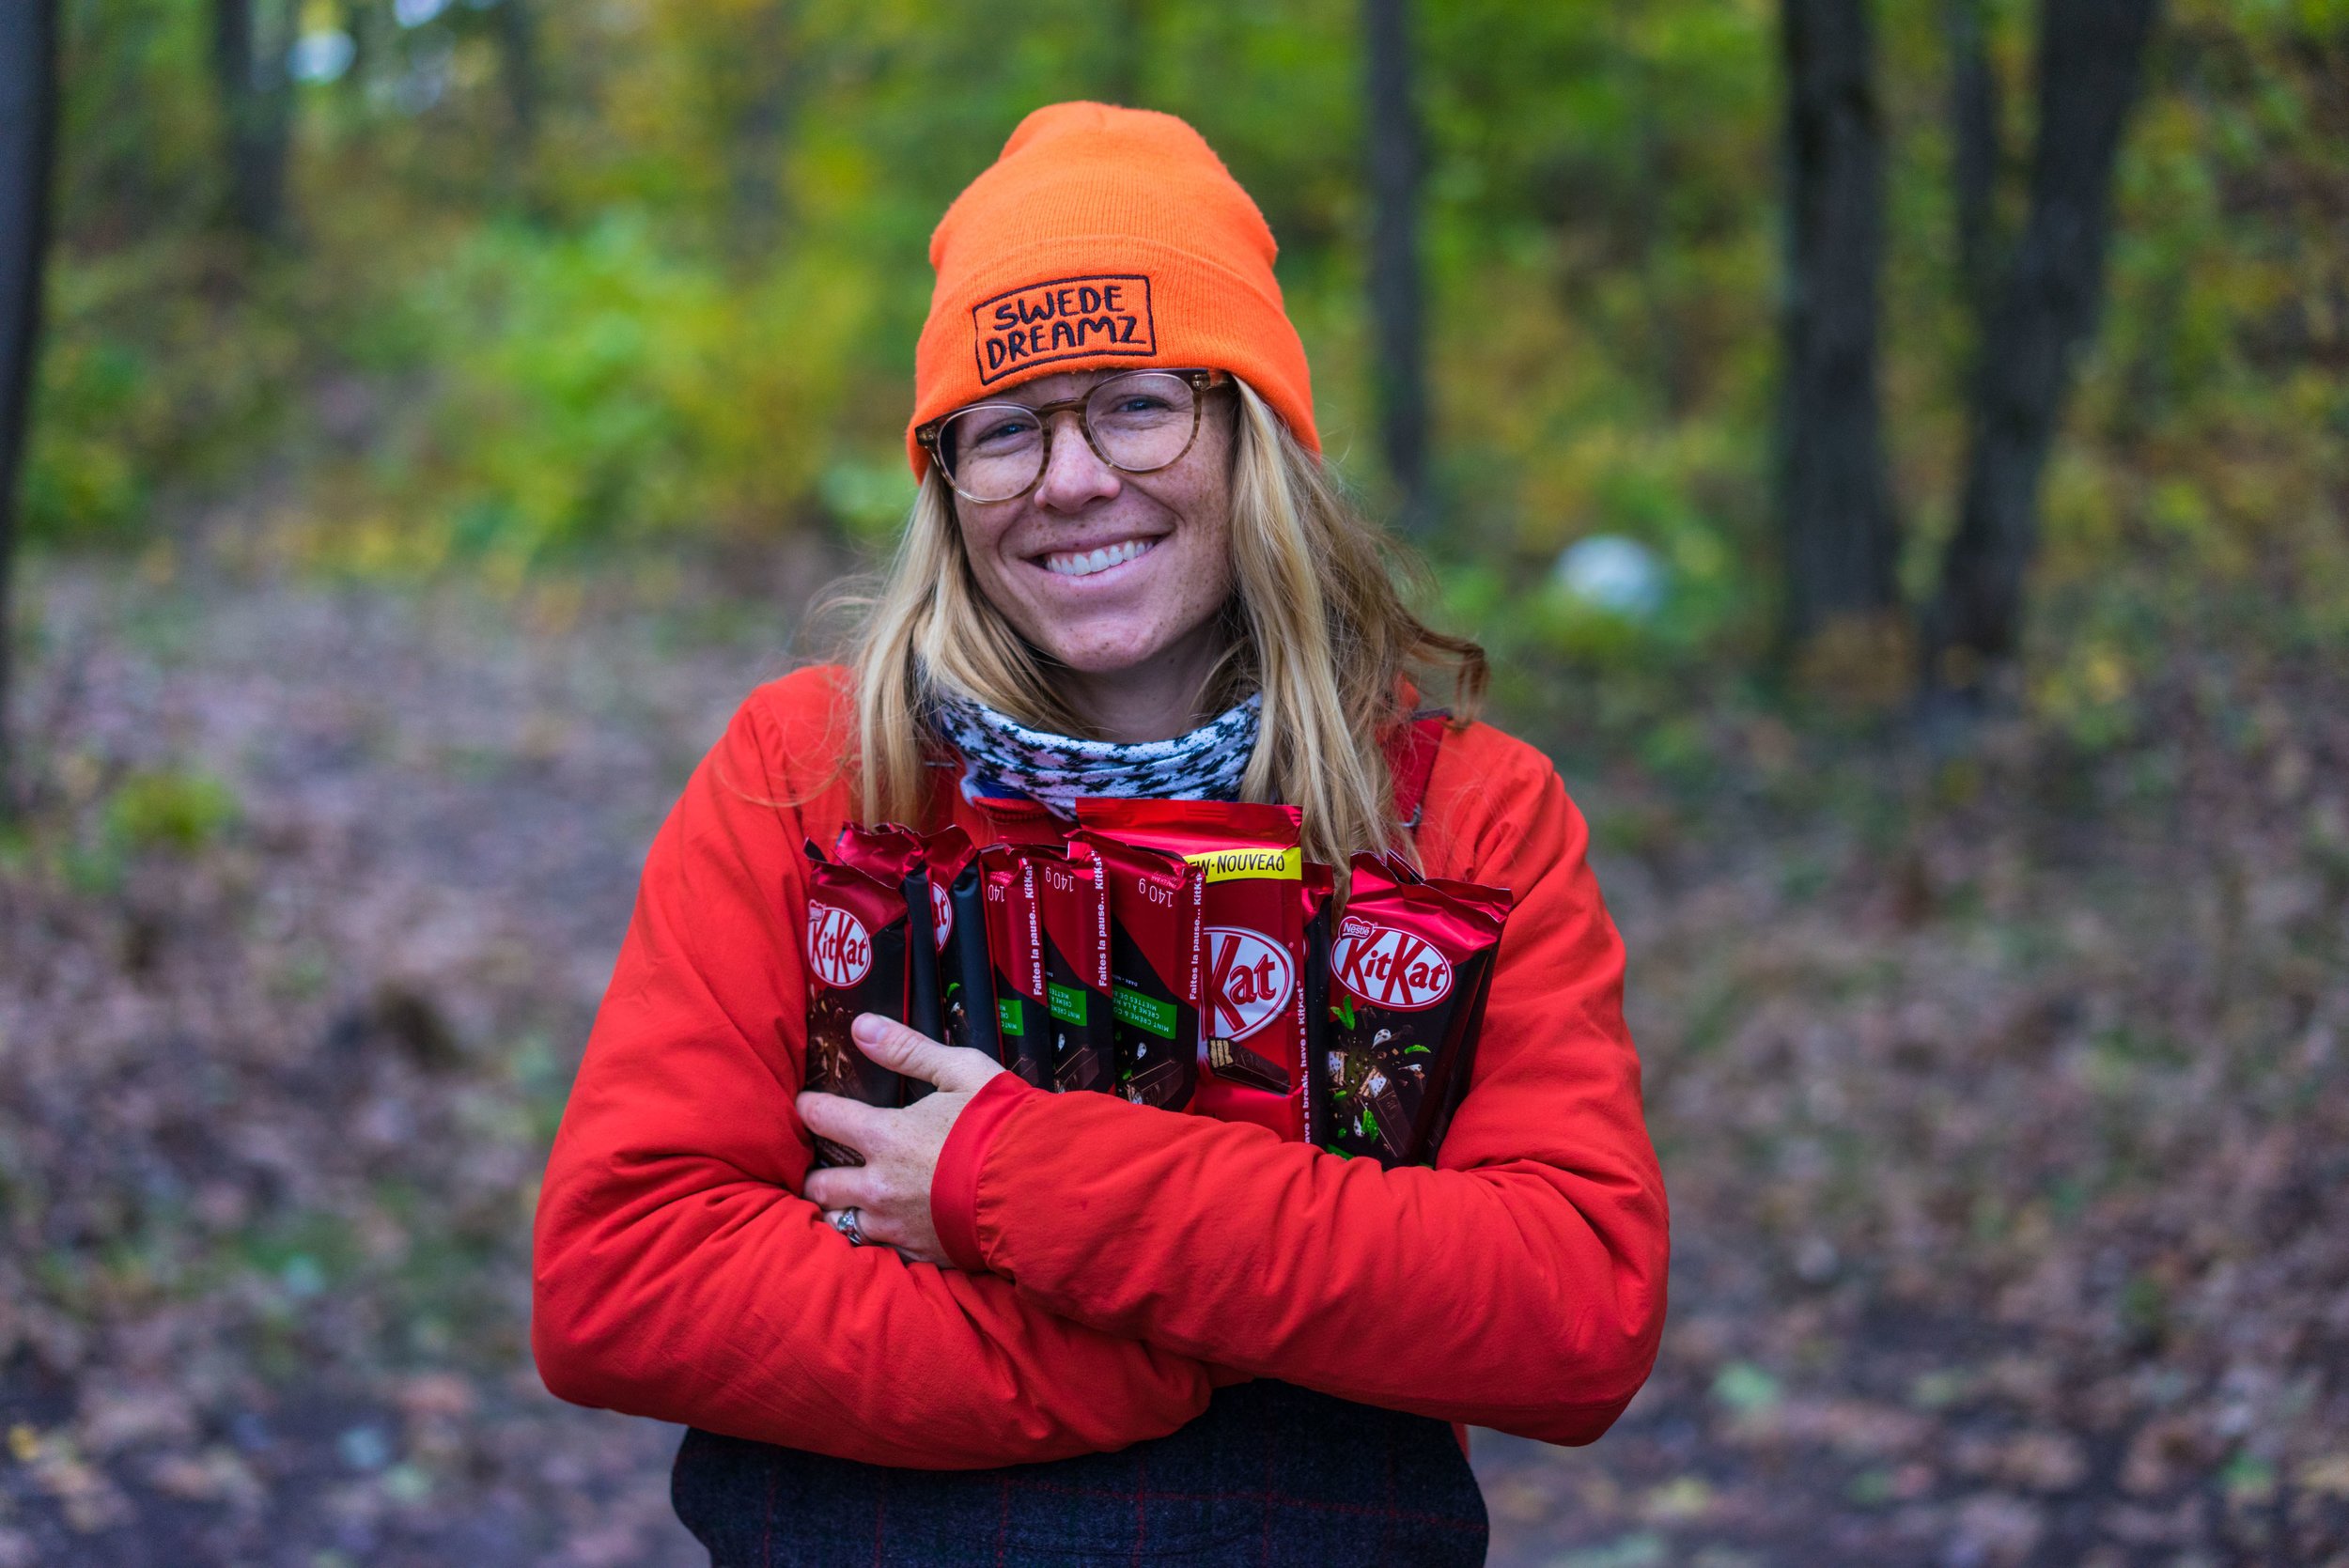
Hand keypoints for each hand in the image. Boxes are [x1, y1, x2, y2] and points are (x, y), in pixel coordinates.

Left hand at [799, 1013, 1007, 1265]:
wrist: (1039, 1187)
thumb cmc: (1002, 1124)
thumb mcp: (961, 1072)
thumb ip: (908, 1050)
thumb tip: (861, 1026)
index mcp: (884, 1136)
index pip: (824, 1118)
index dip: (810, 1108)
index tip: (806, 1104)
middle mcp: (879, 1186)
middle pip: (820, 1186)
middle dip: (816, 1175)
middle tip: (823, 1166)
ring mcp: (896, 1226)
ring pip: (843, 1225)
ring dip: (843, 1211)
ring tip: (851, 1202)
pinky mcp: (919, 1253)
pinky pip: (881, 1249)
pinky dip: (880, 1237)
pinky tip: (892, 1227)